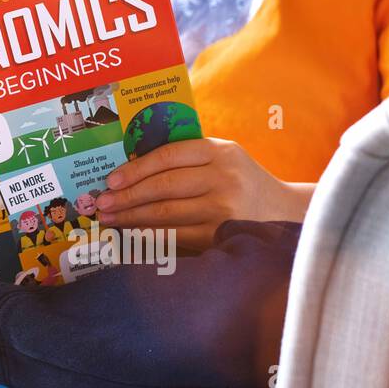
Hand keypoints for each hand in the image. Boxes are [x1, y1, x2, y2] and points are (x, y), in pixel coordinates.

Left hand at [96, 138, 313, 251]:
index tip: (111, 180)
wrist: (286, 212)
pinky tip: (133, 236)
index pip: (167, 156)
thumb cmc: (240, 181)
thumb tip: (129, 168)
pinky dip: (151, 236)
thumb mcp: (221, 158)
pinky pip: (178, 236)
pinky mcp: (223, 234)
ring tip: (111, 220)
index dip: (135, 168)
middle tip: (102, 204)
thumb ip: (186, 158)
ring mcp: (225, 207)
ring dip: (132, 218)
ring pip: (167, 213)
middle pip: (163, 186)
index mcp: (219, 151)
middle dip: (127, 197)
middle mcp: (223, 177)